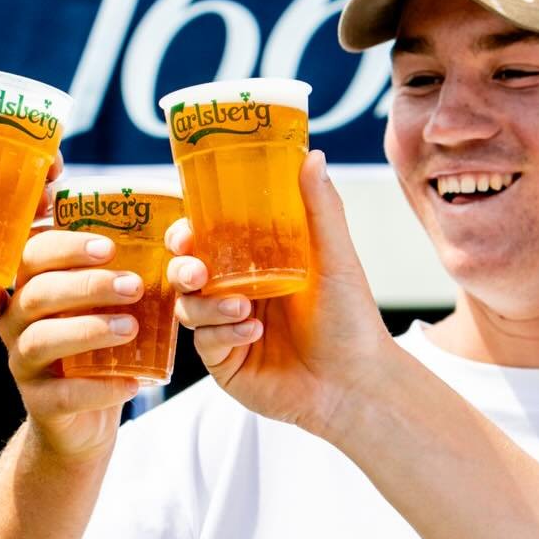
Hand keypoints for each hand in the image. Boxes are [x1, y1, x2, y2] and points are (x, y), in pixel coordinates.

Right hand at [0, 227, 144, 460]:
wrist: (84, 419)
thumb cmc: (99, 351)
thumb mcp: (108, 310)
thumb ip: (124, 278)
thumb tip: (174, 239)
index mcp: (32, 288)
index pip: (34, 254)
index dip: (68, 247)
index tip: (110, 247)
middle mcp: (17, 322)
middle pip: (37, 294)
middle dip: (87, 285)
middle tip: (133, 286)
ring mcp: (22, 363)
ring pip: (41, 340)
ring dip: (89, 330)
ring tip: (131, 328)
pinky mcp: (38, 402)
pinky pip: (62, 393)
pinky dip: (99, 388)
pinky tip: (132, 382)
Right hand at [169, 151, 396, 439]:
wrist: (355, 384)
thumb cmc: (350, 319)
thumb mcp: (336, 259)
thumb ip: (320, 209)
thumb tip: (313, 155)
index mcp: (256, 263)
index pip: (209, 238)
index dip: (189, 230)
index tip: (187, 227)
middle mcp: (236, 292)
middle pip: (186, 271)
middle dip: (183, 267)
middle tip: (197, 269)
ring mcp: (226, 328)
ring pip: (189, 307)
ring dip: (210, 303)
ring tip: (244, 307)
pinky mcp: (224, 362)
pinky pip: (204, 342)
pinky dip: (225, 332)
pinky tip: (254, 332)